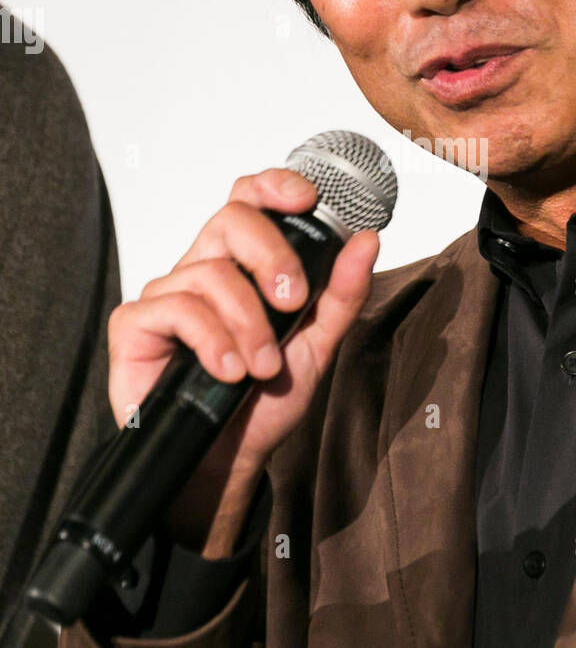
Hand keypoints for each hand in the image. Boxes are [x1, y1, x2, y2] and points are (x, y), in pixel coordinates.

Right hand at [106, 167, 379, 552]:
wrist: (227, 462)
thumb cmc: (262, 403)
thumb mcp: (317, 347)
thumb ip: (341, 295)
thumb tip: (366, 240)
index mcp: (243, 264)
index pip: (250, 199)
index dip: (274, 186)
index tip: (307, 199)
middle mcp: (203, 269)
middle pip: (231, 218)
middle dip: (272, 255)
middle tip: (293, 303)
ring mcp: (167, 295)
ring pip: (210, 272)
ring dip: (248, 323)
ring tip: (261, 367)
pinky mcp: (135, 325)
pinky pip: (175, 309)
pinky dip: (211, 340)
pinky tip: (227, 371)